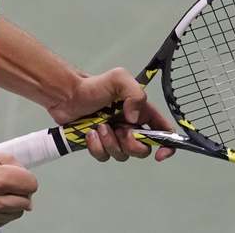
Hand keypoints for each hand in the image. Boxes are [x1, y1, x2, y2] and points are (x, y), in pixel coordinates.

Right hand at [0, 150, 37, 232]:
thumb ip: (18, 170)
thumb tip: (29, 192)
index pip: (31, 185)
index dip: (26, 179)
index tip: (17, 176)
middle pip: (26, 201)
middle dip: (20, 191)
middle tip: (4, 184)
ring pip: (17, 213)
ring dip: (11, 203)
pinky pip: (4, 221)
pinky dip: (0, 212)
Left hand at [47, 68, 175, 162]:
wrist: (67, 95)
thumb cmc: (93, 86)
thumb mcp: (119, 78)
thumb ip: (135, 93)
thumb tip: (135, 119)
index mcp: (141, 113)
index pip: (163, 132)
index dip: (167, 145)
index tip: (160, 153)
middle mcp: (131, 127)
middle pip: (143, 150)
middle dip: (132, 145)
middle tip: (119, 130)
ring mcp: (114, 137)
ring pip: (122, 155)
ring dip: (111, 144)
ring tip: (99, 127)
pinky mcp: (99, 145)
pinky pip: (104, 157)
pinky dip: (97, 148)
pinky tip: (90, 133)